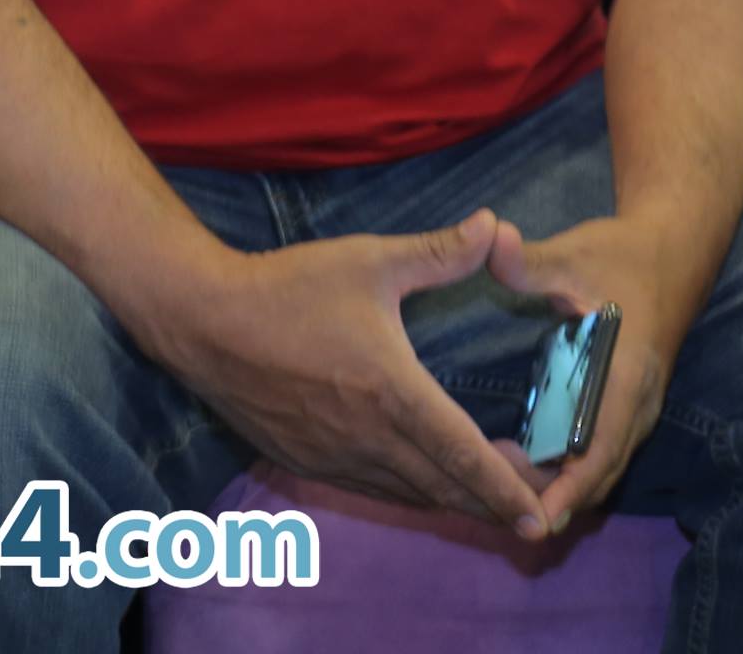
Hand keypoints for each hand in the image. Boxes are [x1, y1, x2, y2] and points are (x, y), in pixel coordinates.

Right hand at [144, 211, 554, 540]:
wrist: (202, 321)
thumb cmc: (287, 288)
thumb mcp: (369, 262)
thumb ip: (439, 252)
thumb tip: (494, 225)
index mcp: (393, 392)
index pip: (463, 455)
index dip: (506, 489)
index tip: (540, 519)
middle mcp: (369, 438)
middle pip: (446, 490)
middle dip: (495, 504)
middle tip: (538, 507)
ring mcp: (336, 457)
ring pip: (411, 496)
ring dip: (454, 501)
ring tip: (491, 496)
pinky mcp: (309, 463)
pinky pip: (374, 490)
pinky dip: (411, 494)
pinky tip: (424, 482)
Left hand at [484, 216, 703, 533]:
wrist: (670, 254)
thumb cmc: (621, 256)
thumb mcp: (574, 254)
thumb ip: (531, 260)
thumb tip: (492, 239)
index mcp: (627, 378)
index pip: (600, 450)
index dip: (568, 488)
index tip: (534, 518)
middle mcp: (637, 405)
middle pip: (597, 473)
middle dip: (551, 495)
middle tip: (492, 502)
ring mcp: (635, 410)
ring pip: (599, 468)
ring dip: (557, 485)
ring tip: (497, 486)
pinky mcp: (626, 407)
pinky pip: (598, 453)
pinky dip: (567, 469)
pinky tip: (520, 464)